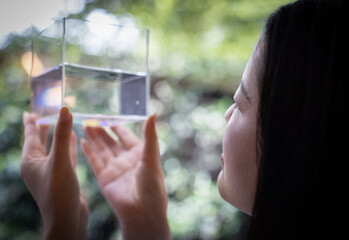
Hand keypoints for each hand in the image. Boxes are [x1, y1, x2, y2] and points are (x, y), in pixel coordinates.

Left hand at [20, 107, 88, 239]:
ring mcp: (50, 171)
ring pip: (52, 148)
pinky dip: (67, 146)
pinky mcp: (62, 176)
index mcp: (30, 161)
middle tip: (43, 114)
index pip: (31, 136)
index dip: (31, 122)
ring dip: (56, 135)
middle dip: (42, 127)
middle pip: (39, 141)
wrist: (67, 218)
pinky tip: (73, 139)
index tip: (30, 111)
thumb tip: (64, 110)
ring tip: (58, 123)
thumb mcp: (60, 160)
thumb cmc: (59, 192)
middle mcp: (38, 166)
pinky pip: (63, 156)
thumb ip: (62, 135)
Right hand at [81, 114, 169, 239]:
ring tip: (85, 125)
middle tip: (91, 119)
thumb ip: (150, 135)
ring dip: (93, 138)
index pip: (127, 136)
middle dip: (102, 131)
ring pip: (102, 149)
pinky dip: (88, 152)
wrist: (142, 211)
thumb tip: (153, 113)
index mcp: (139, 154)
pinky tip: (82, 142)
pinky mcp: (104, 178)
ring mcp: (115, 169)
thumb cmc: (152, 185)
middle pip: (111, 142)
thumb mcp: (152, 156)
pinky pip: (95, 162)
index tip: (110, 116)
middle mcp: (126, 161)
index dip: (118, 127)